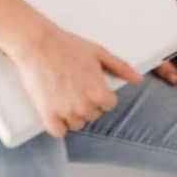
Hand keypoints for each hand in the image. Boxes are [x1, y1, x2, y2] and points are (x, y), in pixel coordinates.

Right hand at [11, 25, 140, 137]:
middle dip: (88, 103)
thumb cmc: (69, 46)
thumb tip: (137, 78)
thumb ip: (121, 68)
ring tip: (66, 95)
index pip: (109, 105)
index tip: (93, 85)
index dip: (102, 94)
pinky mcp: (47, 114)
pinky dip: (58, 124)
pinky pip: (58, 131)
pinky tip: (57, 111)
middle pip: (93, 115)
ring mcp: (64, 112)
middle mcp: (83, 106)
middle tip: (78, 87)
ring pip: (77, 124)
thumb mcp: (100, 54)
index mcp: (99, 92)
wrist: (39, 45)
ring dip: (74, 114)